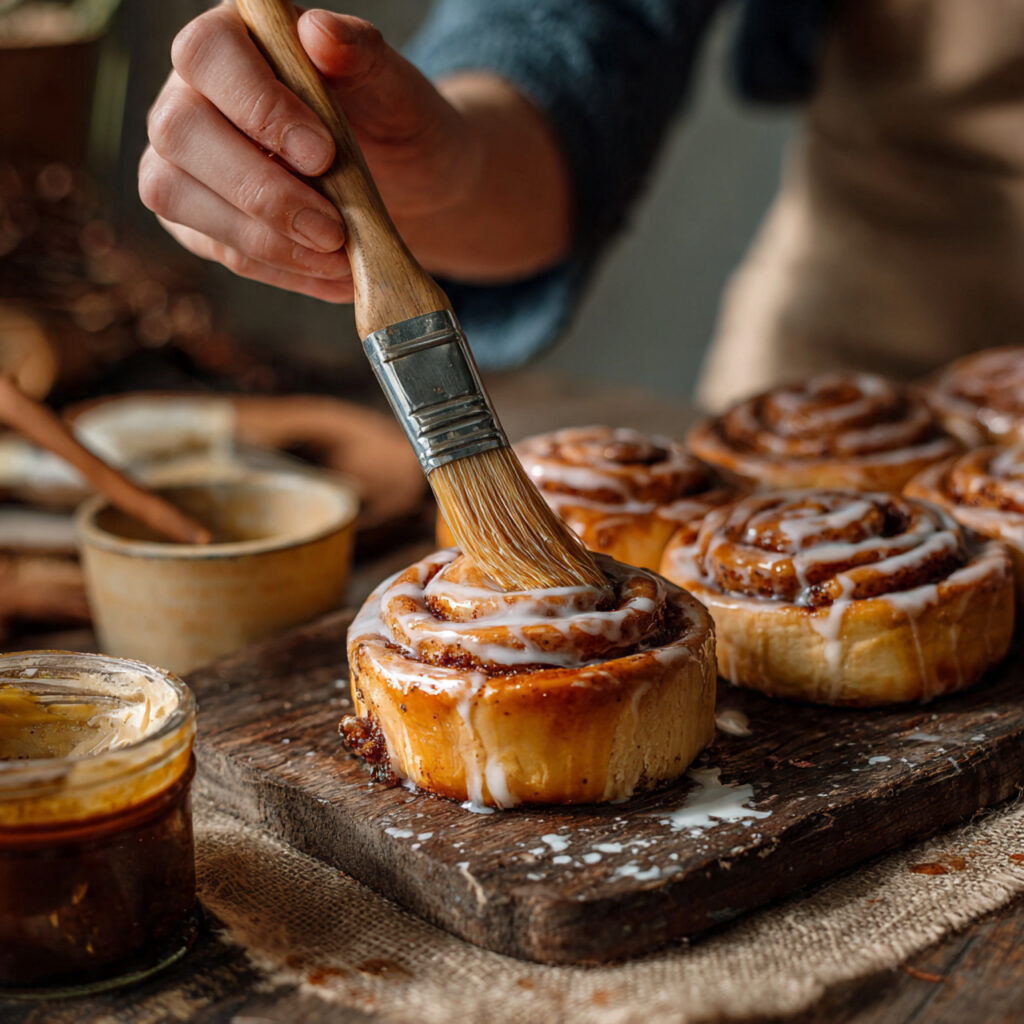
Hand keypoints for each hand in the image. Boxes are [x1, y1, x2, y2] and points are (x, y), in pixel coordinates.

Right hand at [139, 4, 481, 301]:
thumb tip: (318, 31)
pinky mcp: (197, 219)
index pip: (208, 54)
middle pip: (178, 131)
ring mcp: (186, 160)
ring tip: (336, 257)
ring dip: (263, 240)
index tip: (321, 155)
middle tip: (332, 228)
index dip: (256, 107)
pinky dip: (280, 270)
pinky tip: (331, 275)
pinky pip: (217, 249)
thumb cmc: (397, 125)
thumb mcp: (396, 89)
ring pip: (176, 195)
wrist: (412, 187)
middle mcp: (194, 93)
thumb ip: (362, 54)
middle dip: (260, 191)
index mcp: (238, 40)